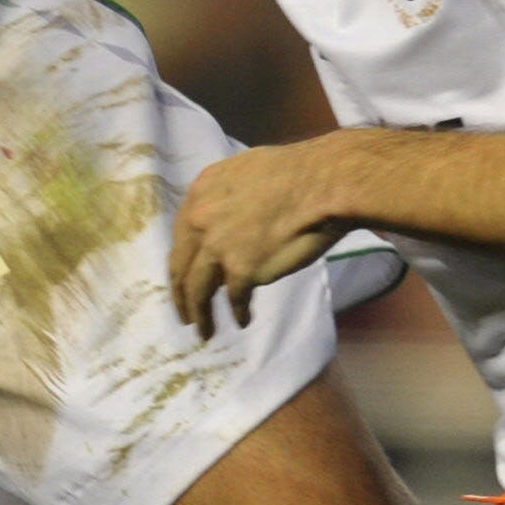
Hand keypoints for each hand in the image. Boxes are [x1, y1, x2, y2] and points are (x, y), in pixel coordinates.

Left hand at [171, 140, 356, 336]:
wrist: (323, 184)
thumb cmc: (296, 173)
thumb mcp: (245, 174)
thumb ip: (226, 199)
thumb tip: (226, 222)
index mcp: (201, 191)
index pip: (182, 234)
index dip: (183, 259)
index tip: (184, 276)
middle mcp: (201, 218)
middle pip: (181, 265)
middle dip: (181, 294)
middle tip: (184, 314)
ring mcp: (218, 245)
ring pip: (198, 289)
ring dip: (200, 314)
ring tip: (205, 331)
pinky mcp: (242, 269)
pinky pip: (234, 299)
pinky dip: (238, 313)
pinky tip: (244, 320)